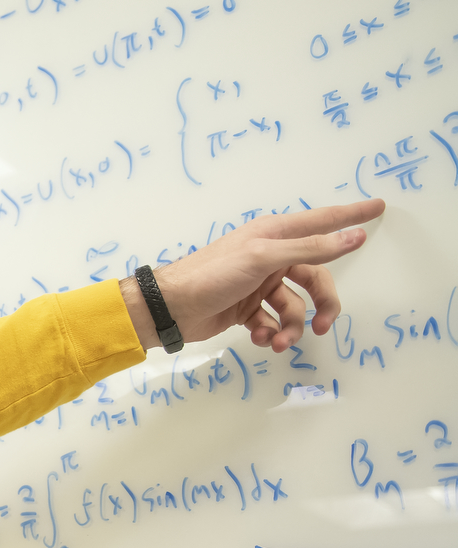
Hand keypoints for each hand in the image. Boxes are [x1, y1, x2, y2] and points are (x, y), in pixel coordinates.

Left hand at [118, 199, 384, 352]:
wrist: (169, 309)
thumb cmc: (212, 275)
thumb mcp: (263, 258)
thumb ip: (310, 248)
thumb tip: (354, 235)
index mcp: (274, 234)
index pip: (323, 222)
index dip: (352, 216)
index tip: (379, 207)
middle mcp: (270, 256)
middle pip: (315, 279)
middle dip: (322, 305)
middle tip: (323, 326)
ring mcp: (258, 284)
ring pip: (294, 307)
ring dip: (291, 327)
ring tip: (277, 341)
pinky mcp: (246, 309)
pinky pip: (272, 322)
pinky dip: (269, 332)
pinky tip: (258, 337)